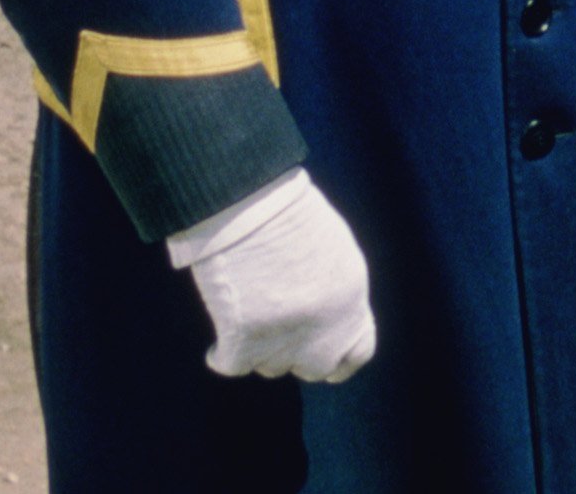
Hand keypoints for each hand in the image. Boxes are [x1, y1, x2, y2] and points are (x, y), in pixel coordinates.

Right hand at [168, 170, 375, 381]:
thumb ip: (334, 292)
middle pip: (314, 368)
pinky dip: (221, 356)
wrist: (253, 207)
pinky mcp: (244, 342)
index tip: (325, 359)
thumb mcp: (334, 253)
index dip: (339, 359)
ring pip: (271, 367)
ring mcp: (285, 340)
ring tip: (250, 318)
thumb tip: (323, 320)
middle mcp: (324, 329)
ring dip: (260, 350)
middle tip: (278, 337)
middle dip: (297, 356)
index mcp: (352, 301)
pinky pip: (230, 366)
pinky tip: (218, 345)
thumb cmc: (291, 217)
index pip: (357, 353)